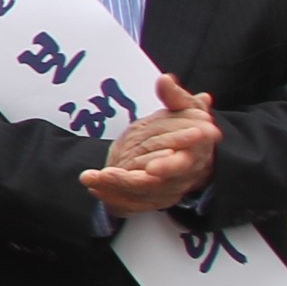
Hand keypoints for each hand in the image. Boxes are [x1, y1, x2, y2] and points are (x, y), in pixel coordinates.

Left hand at [80, 75, 221, 216]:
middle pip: (156, 184)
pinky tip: (95, 190)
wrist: (196, 154)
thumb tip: (165, 80)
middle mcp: (183, 176)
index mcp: (195, 153)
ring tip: (90, 178)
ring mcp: (169, 189)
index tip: (150, 168)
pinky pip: (134, 205)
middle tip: (106, 174)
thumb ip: (175, 97)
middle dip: (129, 181)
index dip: (168, 167)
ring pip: (141, 195)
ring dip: (114, 189)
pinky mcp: (155, 198)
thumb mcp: (187, 109)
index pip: (183, 163)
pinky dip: (114, 201)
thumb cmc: (190, 128)